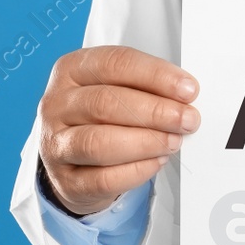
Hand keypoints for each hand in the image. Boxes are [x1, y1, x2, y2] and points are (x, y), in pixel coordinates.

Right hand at [39, 46, 200, 215]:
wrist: (76, 161)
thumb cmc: (103, 117)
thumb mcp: (119, 89)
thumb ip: (147, 87)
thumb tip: (184, 97)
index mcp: (71, 70)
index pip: (114, 64)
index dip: (155, 75)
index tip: (188, 89)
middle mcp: (57, 105)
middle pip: (106, 103)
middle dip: (155, 111)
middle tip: (187, 119)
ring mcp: (56, 144)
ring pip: (100, 143)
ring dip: (147, 142)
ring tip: (173, 141)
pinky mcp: (66, 180)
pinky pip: (104, 178)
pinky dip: (137, 170)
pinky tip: (156, 161)